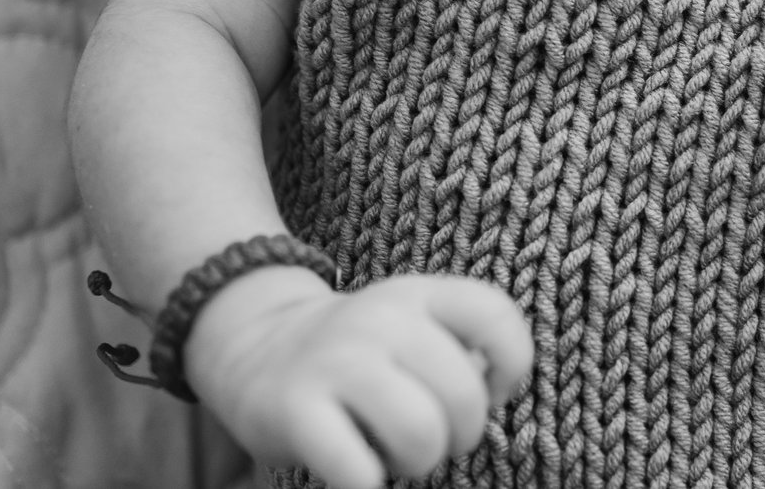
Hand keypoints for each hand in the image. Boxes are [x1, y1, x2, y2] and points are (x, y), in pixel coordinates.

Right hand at [185, 265, 533, 488]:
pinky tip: (359, 469)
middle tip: (434, 438)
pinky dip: (369, 482)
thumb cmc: (359, 352)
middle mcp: (382, 319)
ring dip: (420, 462)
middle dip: (462, 436)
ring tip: (399, 456)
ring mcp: (336, 361)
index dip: (510, 366)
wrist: (254, 346)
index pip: (494, 316)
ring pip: (421, 433)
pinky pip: (358, 470)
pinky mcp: (294, 409)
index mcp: (419, 294)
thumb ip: (462, 347)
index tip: (489, 392)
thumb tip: (491, 392)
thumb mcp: (413, 324)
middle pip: (463, 395)